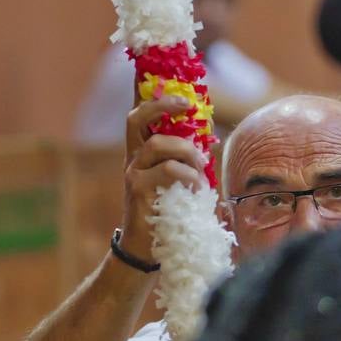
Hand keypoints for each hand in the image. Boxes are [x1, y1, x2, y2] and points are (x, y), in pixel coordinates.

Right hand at [121, 97, 206, 256]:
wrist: (147, 247)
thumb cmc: (167, 210)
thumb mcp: (176, 180)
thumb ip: (185, 160)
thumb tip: (208, 140)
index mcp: (141, 152)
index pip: (139, 117)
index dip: (154, 98)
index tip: (181, 93)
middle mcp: (133, 158)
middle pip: (136, 119)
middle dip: (162, 106)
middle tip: (188, 107)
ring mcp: (132, 172)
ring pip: (158, 144)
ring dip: (186, 151)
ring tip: (201, 165)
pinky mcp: (137, 189)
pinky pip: (168, 170)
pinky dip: (189, 175)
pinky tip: (196, 188)